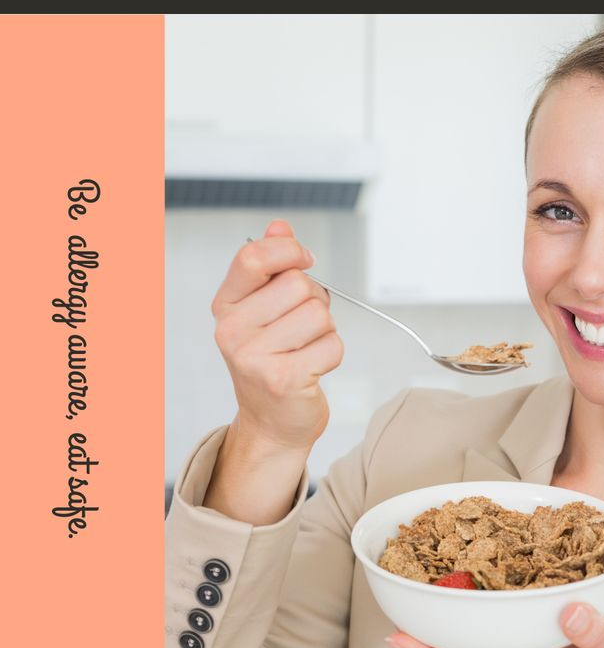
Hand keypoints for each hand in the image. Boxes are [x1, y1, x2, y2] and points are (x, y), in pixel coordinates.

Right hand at [211, 219, 343, 452]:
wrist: (273, 421)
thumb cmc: (273, 360)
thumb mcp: (264, 310)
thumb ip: (273, 266)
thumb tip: (279, 226)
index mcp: (226, 305)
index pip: (254, 257)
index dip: (290, 250)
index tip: (304, 261)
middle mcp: (232, 330)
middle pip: (299, 284)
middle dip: (314, 300)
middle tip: (303, 326)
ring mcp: (254, 357)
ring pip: (320, 314)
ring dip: (325, 330)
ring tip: (306, 348)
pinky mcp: (283, 379)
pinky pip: (332, 345)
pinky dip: (332, 354)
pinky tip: (312, 368)